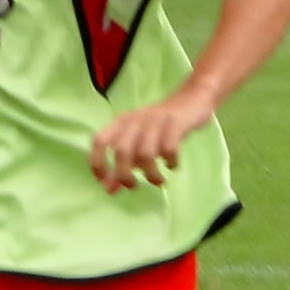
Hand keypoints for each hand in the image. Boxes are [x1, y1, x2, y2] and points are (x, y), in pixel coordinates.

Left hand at [90, 82, 218, 193]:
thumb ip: (123, 166)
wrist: (192, 99)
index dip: (97, 163)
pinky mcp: (176, 123)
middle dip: (126, 175)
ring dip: (151, 174)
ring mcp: (156, 120)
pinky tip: (173, 165)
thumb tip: (110, 190)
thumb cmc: (161, 126)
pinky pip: (169, 148)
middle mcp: (135, 120)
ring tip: (159, 181)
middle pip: (122, 151)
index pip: (99, 141)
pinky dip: (171, 162)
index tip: (105, 182)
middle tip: (134, 186)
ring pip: (146, 153)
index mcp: (121, 123)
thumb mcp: (139, 143)